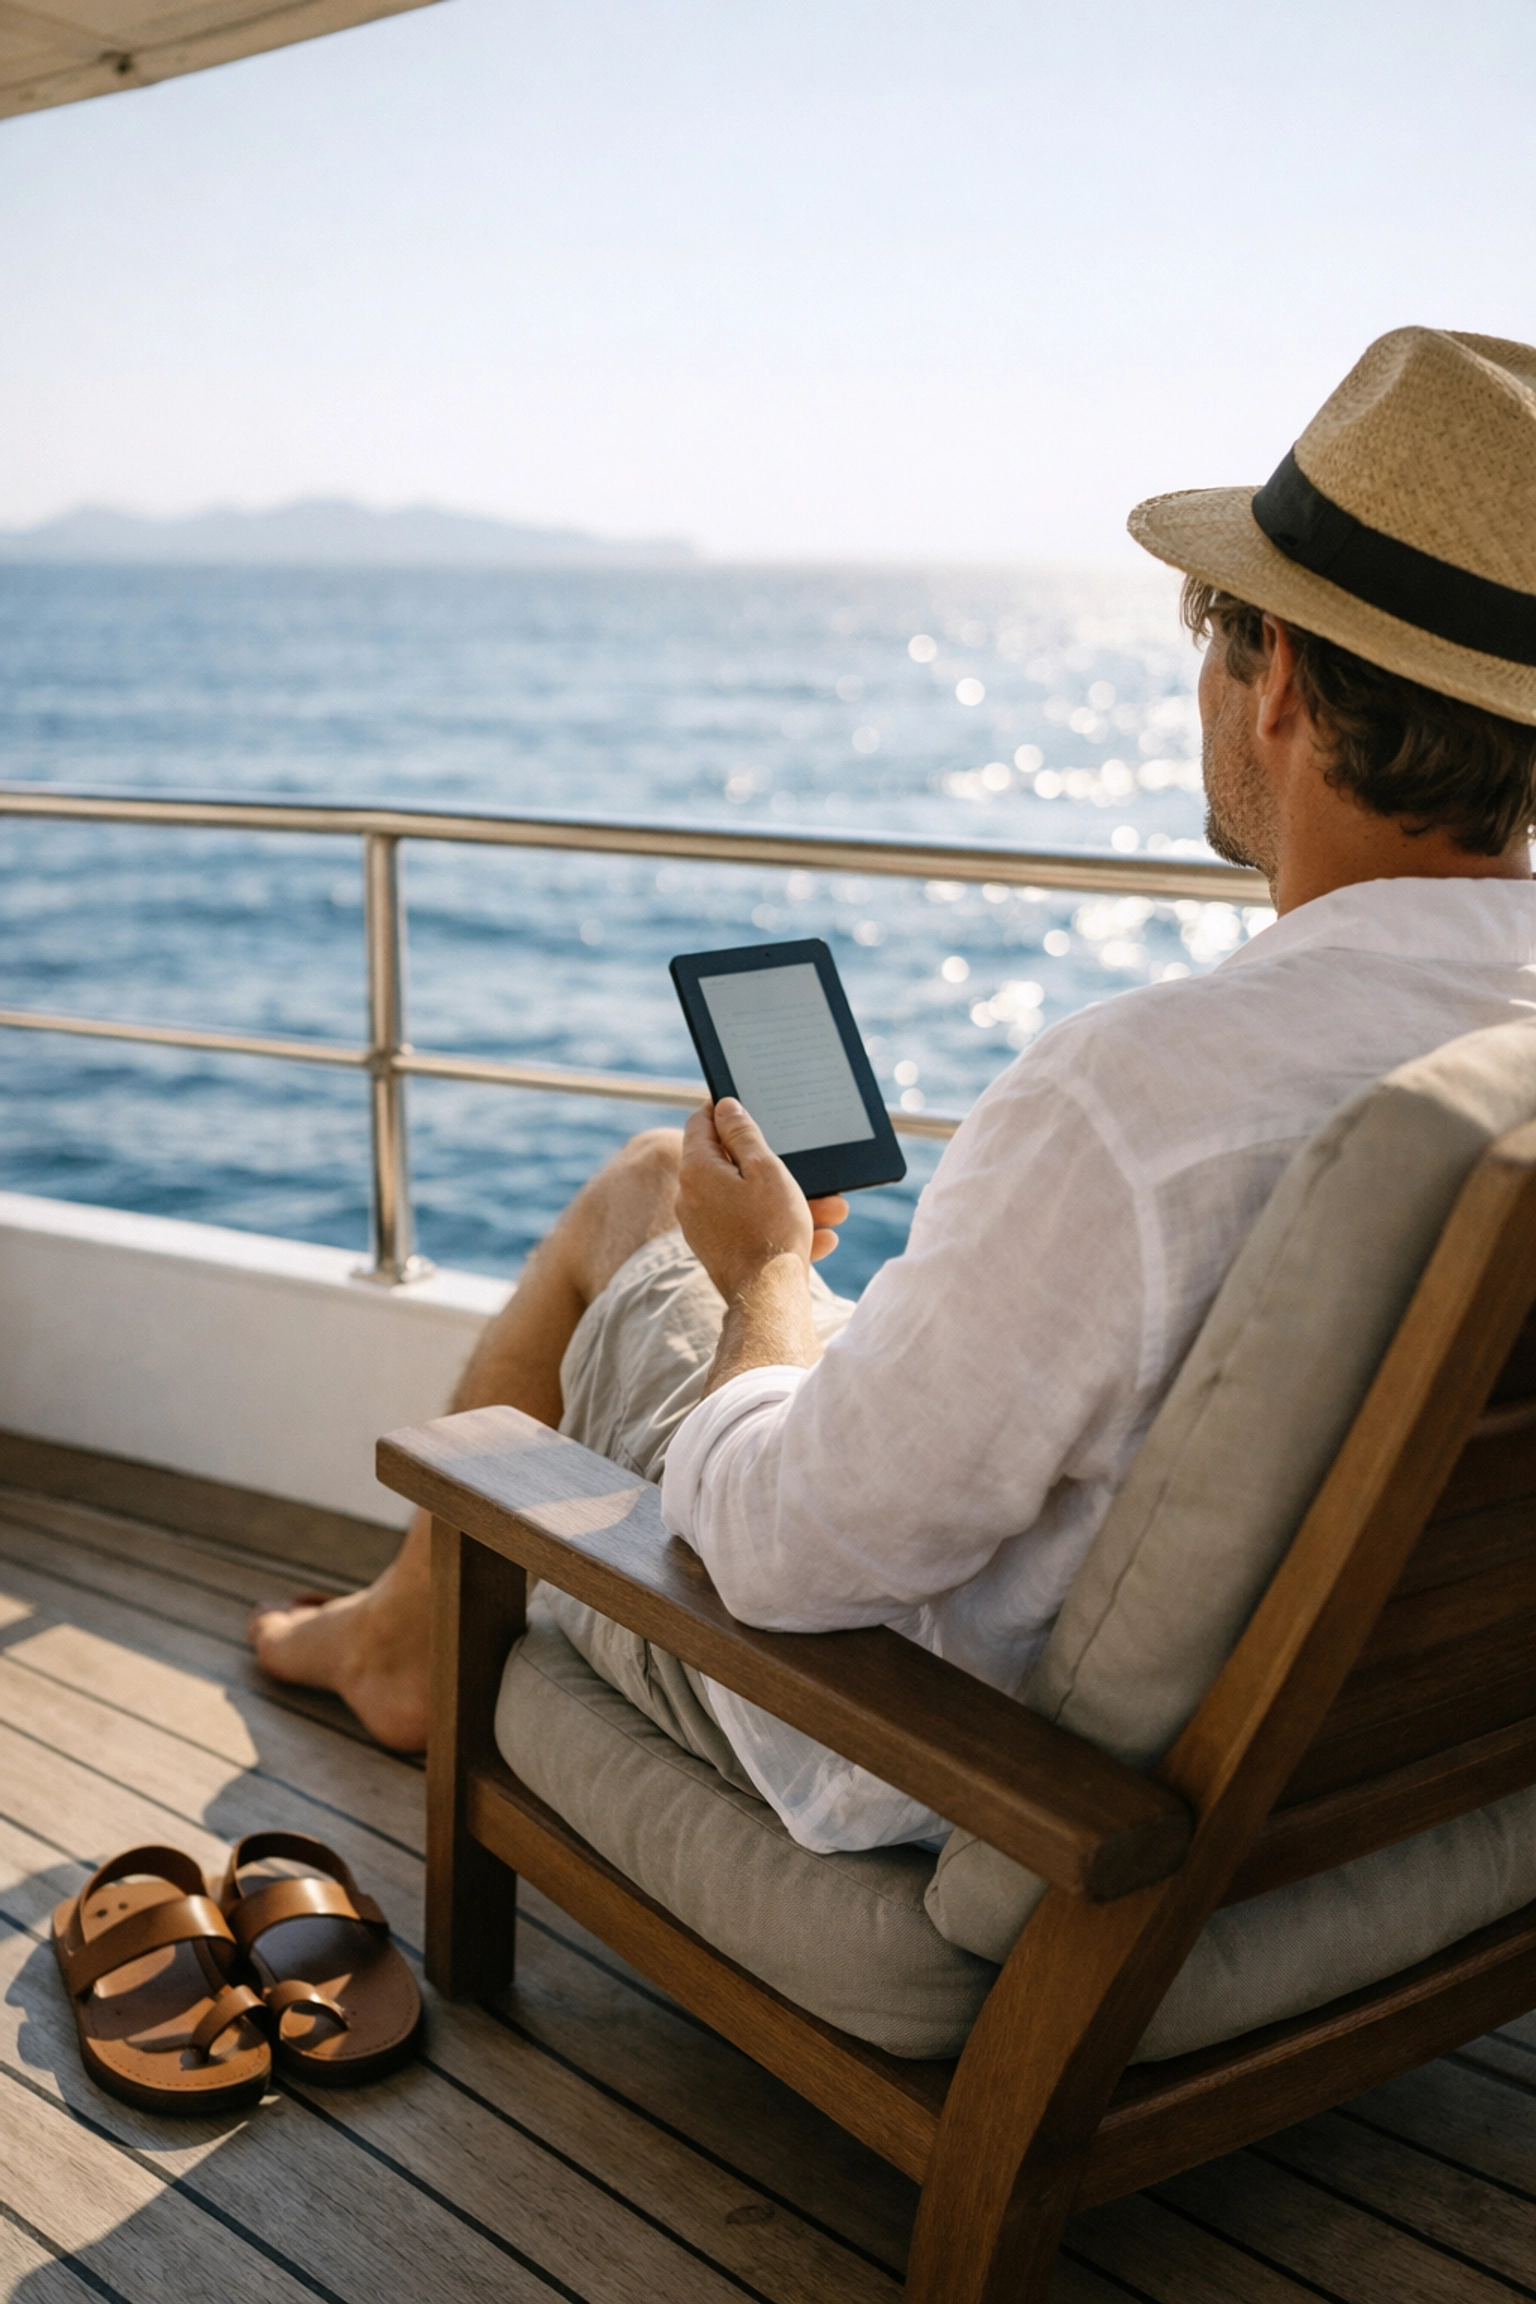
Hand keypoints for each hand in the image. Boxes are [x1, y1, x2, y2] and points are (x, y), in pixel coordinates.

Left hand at [677, 1098, 848, 1304]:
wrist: (768, 1300)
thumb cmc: (771, 1230)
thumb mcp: (766, 1170)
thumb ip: (744, 1134)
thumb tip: (725, 1107)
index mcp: (696, 1170)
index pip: (701, 1122)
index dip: (726, 1110)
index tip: (751, 1110)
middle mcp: (689, 1196)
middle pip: (728, 1163)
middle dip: (773, 1164)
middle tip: (808, 1166)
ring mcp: (700, 1226)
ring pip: (745, 1199)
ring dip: (786, 1200)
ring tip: (831, 1209)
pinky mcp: (716, 1250)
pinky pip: (748, 1226)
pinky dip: (778, 1226)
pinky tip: (819, 1237)